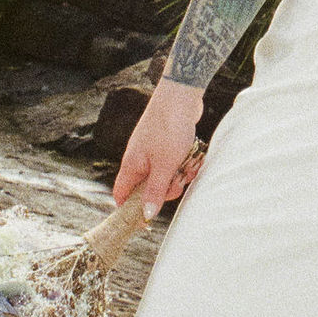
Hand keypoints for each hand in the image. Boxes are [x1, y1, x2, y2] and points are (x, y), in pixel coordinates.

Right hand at [113, 81, 207, 219]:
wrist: (181, 94)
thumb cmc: (169, 128)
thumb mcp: (164, 165)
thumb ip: (155, 191)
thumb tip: (145, 215)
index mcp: (132, 165)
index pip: (122, 195)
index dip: (130, 210)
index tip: (145, 221)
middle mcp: (139, 159)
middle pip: (149, 188)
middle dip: (166, 189)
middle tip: (178, 180)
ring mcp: (153, 151)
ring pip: (165, 175)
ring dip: (179, 174)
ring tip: (189, 164)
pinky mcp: (167, 144)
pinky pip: (175, 163)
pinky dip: (185, 163)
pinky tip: (194, 156)